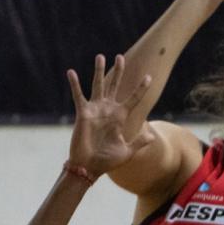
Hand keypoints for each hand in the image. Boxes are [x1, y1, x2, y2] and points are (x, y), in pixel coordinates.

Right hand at [67, 54, 155, 176]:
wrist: (89, 167)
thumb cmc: (107, 161)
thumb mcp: (127, 152)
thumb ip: (139, 142)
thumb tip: (152, 135)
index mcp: (120, 117)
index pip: (133, 99)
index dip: (141, 89)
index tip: (149, 76)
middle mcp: (108, 110)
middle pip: (114, 86)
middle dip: (118, 72)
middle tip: (121, 57)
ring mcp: (95, 110)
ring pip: (98, 85)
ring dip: (99, 71)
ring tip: (101, 56)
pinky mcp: (83, 113)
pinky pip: (78, 96)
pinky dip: (75, 84)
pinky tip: (71, 72)